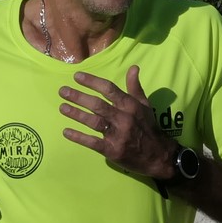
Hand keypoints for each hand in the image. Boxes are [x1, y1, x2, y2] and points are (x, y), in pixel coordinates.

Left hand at [59, 65, 179, 180]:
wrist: (159, 155)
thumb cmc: (149, 128)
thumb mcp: (145, 105)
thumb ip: (135, 87)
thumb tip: (134, 67)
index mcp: (131, 106)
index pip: (109, 89)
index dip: (92, 82)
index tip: (77, 76)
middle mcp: (124, 118)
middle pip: (98, 105)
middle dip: (78, 97)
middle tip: (63, 91)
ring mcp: (118, 135)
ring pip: (94, 122)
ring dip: (76, 114)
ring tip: (62, 108)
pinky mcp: (113, 150)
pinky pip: (93, 142)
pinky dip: (79, 137)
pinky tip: (66, 132)